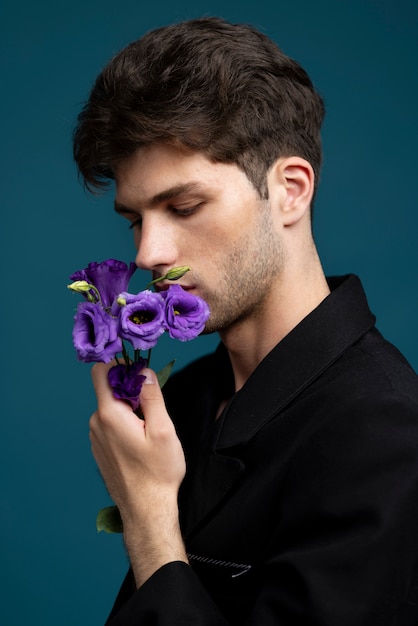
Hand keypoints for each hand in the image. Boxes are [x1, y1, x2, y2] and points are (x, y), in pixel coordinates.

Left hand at [89, 363, 187, 585]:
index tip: (141, 374)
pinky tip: (140, 442)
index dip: (120, 365)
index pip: (101, 371)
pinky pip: (109, 424)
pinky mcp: (99, 448)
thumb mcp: (163, 429)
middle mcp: (96, 423)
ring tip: (148, 429)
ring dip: (129, 408)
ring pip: (111, 407)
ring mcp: (95, 437)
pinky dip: (124, 423)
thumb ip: (152, 396)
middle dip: (130, 390)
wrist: (146, 510)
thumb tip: (144, 372)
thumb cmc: (158, 472)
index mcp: (110, 414)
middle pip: (108, 389)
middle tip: (152, 408)